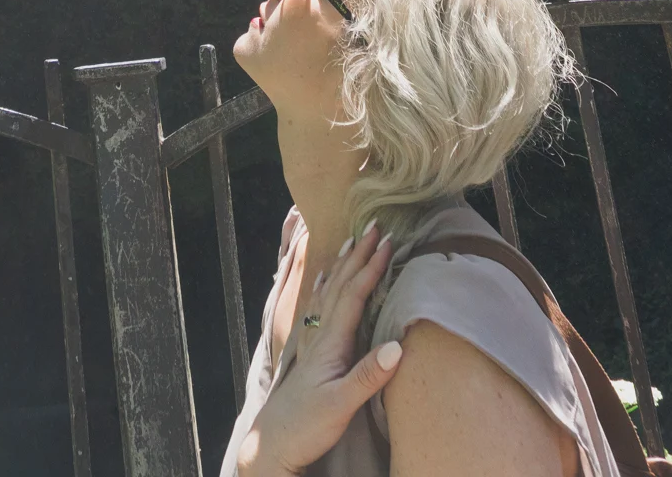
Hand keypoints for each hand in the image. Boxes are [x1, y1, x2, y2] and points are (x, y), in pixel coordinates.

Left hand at [237, 225, 402, 475]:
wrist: (274, 445)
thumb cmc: (307, 427)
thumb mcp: (342, 405)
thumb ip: (368, 376)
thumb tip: (398, 345)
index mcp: (331, 343)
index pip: (354, 295)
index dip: (371, 267)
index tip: (387, 241)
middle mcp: (321, 336)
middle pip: (342, 285)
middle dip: (359, 255)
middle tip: (375, 225)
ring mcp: (313, 343)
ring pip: (330, 292)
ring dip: (343, 265)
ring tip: (352, 240)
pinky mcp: (310, 355)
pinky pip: (319, 308)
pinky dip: (325, 287)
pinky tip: (325, 279)